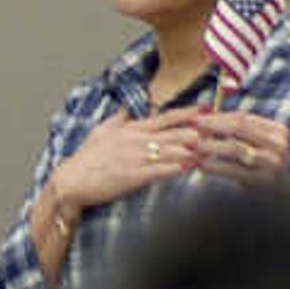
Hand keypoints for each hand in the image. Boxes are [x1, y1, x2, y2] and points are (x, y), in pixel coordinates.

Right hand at [48, 105, 209, 213]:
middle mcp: (136, 140)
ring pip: (170, 150)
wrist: (72, 181)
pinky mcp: (133, 176)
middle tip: (217, 128)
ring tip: (210, 147)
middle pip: (174, 133)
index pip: (165, 118)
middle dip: (197, 131)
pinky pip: (159, 170)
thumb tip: (128, 107)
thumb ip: (118, 119)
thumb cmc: (86, 158)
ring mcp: (135, 158)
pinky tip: (190, 166)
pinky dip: (176, 167)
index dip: (187, 114)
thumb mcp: (101, 131)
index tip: (205, 109)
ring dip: (192, 149)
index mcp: (131, 129)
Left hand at [194, 108, 289, 188]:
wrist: (281, 199)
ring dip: (211, 144)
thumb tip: (205, 115)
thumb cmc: (262, 169)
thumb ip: (238, 132)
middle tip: (191, 126)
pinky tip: (200, 164)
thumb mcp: (258, 147)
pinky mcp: (262, 181)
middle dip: (212, 125)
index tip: (196, 116)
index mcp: (278, 130)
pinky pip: (233, 169)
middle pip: (240, 128)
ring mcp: (273, 163)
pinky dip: (215, 165)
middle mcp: (279, 145)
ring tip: (192, 144)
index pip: (243, 117)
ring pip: (235, 147)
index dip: (218, 116)